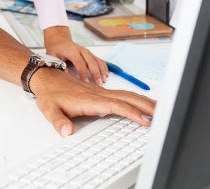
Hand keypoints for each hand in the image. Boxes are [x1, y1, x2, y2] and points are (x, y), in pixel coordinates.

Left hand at [30, 67, 155, 136]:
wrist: (46, 78)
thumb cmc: (49, 94)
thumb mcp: (49, 110)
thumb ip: (58, 121)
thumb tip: (66, 133)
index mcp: (90, 99)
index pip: (116, 105)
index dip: (131, 113)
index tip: (145, 121)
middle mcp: (98, 94)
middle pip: (127, 98)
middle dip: (146, 106)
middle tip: (164, 115)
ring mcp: (100, 92)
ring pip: (126, 95)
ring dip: (143, 101)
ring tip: (159, 109)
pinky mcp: (99, 93)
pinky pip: (121, 95)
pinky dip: (135, 99)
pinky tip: (141, 104)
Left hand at [43, 25, 107, 84]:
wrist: (60, 41)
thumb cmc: (56, 49)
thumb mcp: (52, 56)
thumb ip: (57, 64)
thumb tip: (66, 74)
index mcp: (72, 51)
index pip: (80, 62)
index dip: (83, 73)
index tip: (86, 82)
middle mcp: (81, 50)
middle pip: (91, 61)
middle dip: (96, 73)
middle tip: (99, 83)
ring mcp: (87, 51)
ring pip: (97, 60)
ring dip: (101, 70)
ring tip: (104, 80)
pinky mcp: (90, 53)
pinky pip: (99, 59)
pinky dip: (103, 67)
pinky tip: (105, 74)